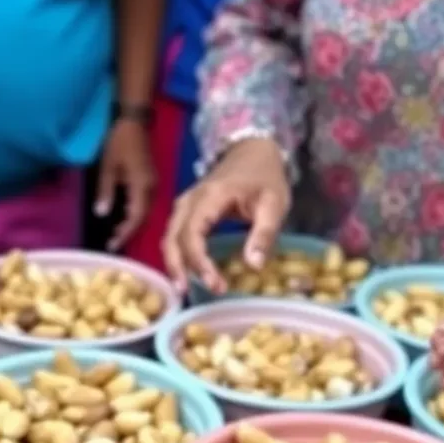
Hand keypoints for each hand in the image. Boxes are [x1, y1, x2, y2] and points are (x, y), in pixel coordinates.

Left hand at [95, 119, 155, 251]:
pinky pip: (144, 203)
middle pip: (142, 217)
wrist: (134, 122)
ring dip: (131, 223)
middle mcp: (151, 188)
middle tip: (112, 243)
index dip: (125, 233)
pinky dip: (134, 213)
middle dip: (128, 231)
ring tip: (115, 233)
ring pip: (144, 211)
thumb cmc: (119, 143)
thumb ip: (105, 192)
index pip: (136, 217)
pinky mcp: (150, 180)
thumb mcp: (108, 167)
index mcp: (142, 186)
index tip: (113, 245)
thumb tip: (102, 214)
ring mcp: (152, 184)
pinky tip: (122, 216)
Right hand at [162, 137, 289, 291]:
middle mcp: (190, 201)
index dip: (200, 263)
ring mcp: (185, 203)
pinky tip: (187, 271)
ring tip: (184, 287)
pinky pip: (174, 234)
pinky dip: (177, 254)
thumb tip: (253, 266)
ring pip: (169, 237)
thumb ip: (264, 234)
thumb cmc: (265, 177)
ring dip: (174, 263)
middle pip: (172, 238)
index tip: (216, 285)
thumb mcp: (274, 204)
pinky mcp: (187, 209)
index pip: (193, 235)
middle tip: (188, 292)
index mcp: (211, 198)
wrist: (253, 150)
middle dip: (178, 267)